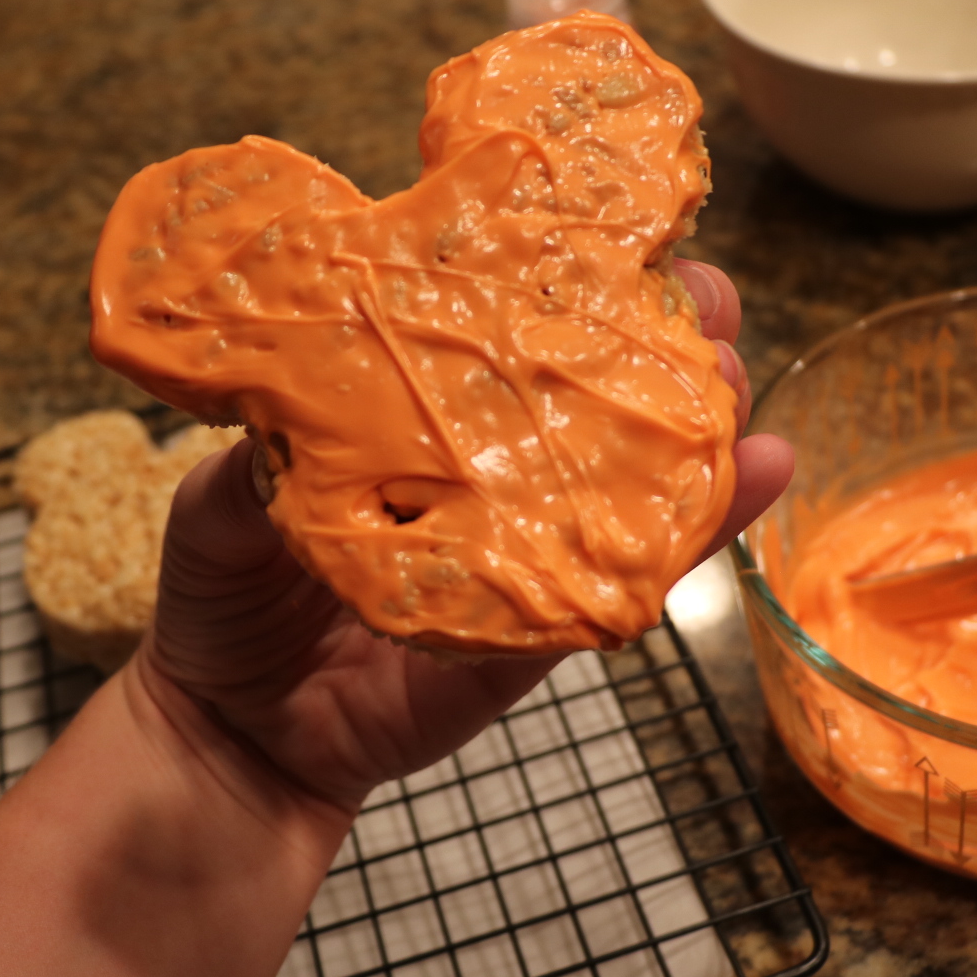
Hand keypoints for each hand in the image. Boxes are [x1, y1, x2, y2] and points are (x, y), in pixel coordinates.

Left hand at [135, 257, 793, 811]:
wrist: (230, 733)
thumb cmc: (224, 597)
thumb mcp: (223, 500)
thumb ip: (265, 449)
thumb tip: (300, 388)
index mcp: (416, 424)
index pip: (503, 341)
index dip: (567, 290)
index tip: (620, 242)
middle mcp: (487, 479)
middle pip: (592, 402)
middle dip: (663, 345)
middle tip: (706, 308)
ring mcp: (521, 557)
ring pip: (630, 486)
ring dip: (698, 433)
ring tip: (744, 388)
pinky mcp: (537, 639)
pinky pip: (616, 588)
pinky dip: (690, 542)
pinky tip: (753, 481)